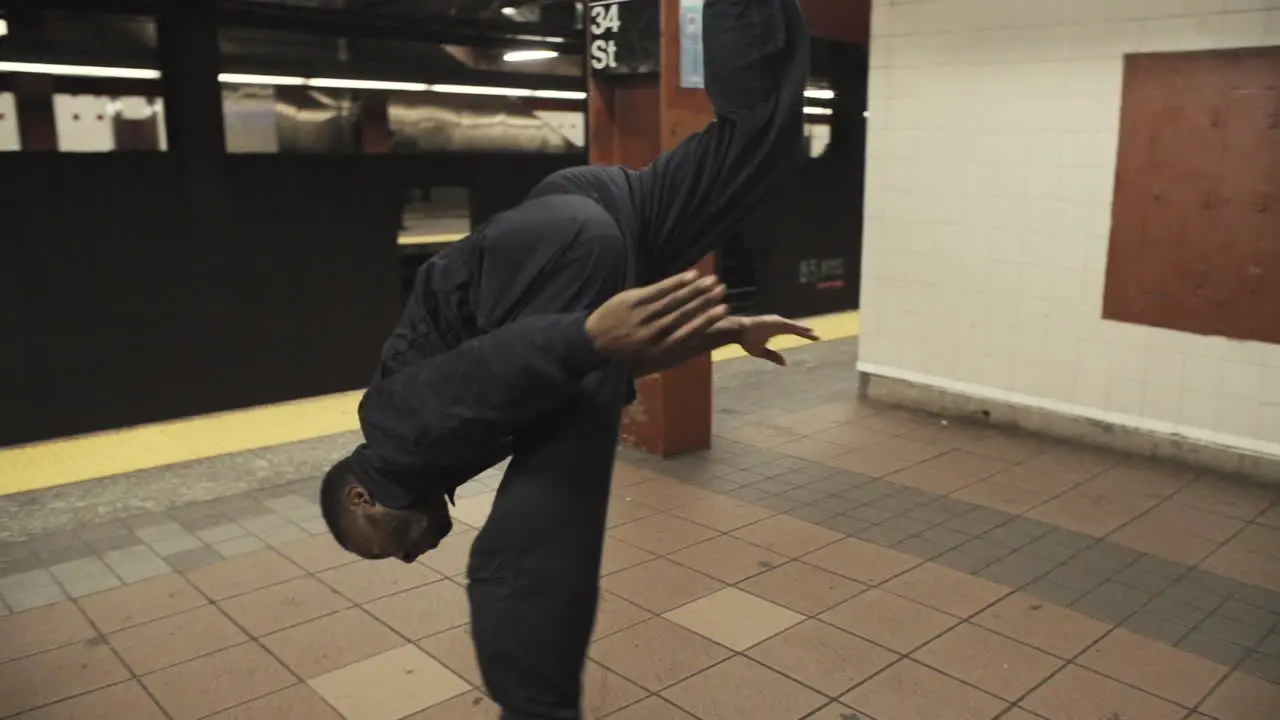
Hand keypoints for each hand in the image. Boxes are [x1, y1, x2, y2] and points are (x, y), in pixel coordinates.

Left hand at [585, 270, 728, 358]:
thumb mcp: (649, 362)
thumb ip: (671, 350)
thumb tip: (694, 342)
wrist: (592, 346)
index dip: (708, 320)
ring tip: (712, 280)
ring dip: (695, 289)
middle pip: (685, 313)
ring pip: (674, 300)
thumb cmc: (624, 357)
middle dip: (706, 300)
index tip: (724, 310)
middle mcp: (654, 333)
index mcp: (660, 350)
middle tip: (722, 290)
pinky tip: (691, 275)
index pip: (689, 332)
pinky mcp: (633, 300)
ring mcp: (643, 315)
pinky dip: (676, 281)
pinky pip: (658, 289)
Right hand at [737, 315, 819, 365]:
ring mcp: (776, 322)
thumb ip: (773, 356)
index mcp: (777, 331)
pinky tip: (802, 329)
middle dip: (807, 333)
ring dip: (803, 329)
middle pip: (796, 329)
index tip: (814, 339)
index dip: (804, 335)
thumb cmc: (747, 340)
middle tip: (819, 337)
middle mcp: (778, 325)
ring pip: (793, 326)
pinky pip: (786, 324)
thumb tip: (785, 363)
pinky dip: (794, 326)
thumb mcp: (762, 352)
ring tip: (813, 333)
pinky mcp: (773, 321)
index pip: (794, 333)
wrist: (738, 332)